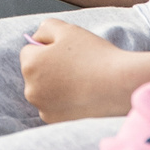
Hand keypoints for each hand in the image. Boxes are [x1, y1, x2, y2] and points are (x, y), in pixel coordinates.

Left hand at [20, 19, 149, 121]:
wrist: (119, 86)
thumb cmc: (94, 56)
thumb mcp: (68, 30)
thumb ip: (45, 28)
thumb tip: (35, 38)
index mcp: (30, 65)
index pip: (30, 51)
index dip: (49, 48)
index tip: (68, 53)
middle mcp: (30, 89)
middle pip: (35, 73)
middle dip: (49, 68)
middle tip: (76, 67)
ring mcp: (43, 108)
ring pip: (44, 91)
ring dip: (55, 86)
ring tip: (81, 81)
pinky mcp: (56, 121)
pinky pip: (54, 106)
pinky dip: (63, 102)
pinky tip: (81, 96)